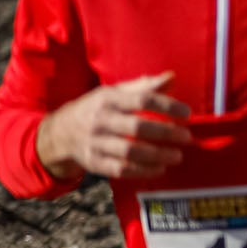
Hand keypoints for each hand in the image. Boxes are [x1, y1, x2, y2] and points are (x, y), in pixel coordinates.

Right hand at [35, 73, 191, 180]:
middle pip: (137, 128)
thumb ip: (144, 86)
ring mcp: (94, 142)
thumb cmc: (96, 109)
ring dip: (157, 155)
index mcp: (108, 99)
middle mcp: (100, 120)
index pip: (142, 100)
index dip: (167, 106)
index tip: (187, 113)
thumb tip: (172, 76)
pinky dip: (142, 171)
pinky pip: (120, 169)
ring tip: (177, 156)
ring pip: (129, 151)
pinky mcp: (93, 162)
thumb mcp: (114, 92)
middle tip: (187, 138)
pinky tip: (160, 169)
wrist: (58, 133)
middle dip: (166, 134)